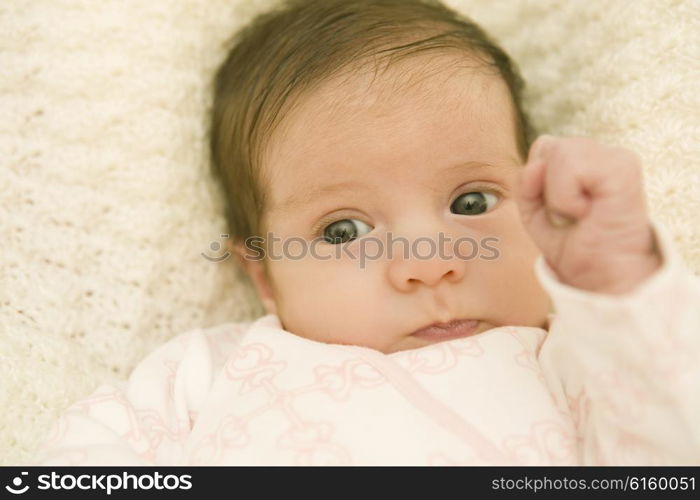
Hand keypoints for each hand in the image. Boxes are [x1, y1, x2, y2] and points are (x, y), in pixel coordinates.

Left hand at [515, 135, 660, 294]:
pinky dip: (567, 198)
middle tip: (570, 214)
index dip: (537, 181)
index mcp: (585, 161)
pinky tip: (588, 212)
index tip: (558, 211)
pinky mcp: (623, 167)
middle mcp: (602, 154)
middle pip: (546, 146)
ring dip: (558, 195)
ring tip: (579, 214)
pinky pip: (572, 165)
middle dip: (545, 188)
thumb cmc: (576, 247)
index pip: (543, 147)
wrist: (603, 277)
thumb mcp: (535, 214)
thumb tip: (533, 166)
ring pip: (558, 151)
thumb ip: (524, 186)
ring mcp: (615, 157)